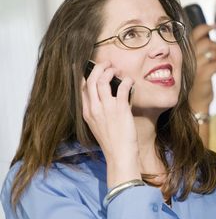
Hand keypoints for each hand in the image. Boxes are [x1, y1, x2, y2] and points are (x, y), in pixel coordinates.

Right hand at [81, 61, 139, 187]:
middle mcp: (94, 108)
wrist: (120, 154)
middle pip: (91, 80)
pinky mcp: (120, 109)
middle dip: (98, 68)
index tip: (92, 68)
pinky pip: (122, 87)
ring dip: (111, 71)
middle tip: (107, 64)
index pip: (83, 88)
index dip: (86, 75)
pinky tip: (129, 81)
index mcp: (87, 112)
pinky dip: (126, 81)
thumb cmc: (112, 142)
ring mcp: (106, 108)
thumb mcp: (98, 126)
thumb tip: (107, 98)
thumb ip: (99, 111)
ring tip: (117, 70)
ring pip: (103, 80)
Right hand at [188, 24, 215, 112]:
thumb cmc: (195, 81)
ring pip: (215, 52)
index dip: (206, 27)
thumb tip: (210, 35)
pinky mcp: (203, 74)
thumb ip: (199, 49)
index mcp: (186, 51)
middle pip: (208, 42)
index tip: (214, 26)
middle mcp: (189, 56)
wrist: (193, 101)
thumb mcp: (195, 62)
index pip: (195, 33)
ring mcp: (195, 65)